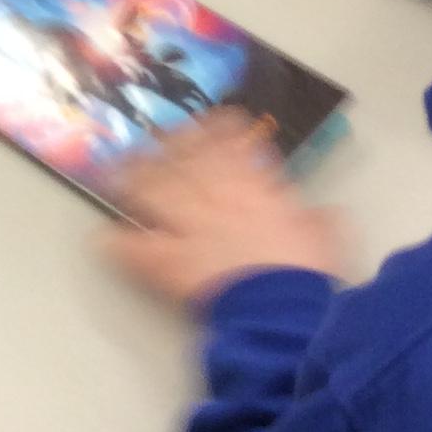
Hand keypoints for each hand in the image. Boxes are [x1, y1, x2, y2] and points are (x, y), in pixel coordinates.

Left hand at [105, 114, 346, 307]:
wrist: (281, 312)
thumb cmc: (304, 276)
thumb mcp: (324, 240)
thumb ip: (320, 222)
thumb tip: (327, 215)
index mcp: (256, 191)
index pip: (232, 148)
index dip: (218, 130)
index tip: (209, 120)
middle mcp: (218, 200)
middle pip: (185, 161)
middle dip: (168, 145)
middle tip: (153, 134)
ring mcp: (189, 228)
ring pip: (154, 192)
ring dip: (134, 179)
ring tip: (116, 170)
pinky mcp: (169, 263)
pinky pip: (137, 248)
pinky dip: (119, 244)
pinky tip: (103, 237)